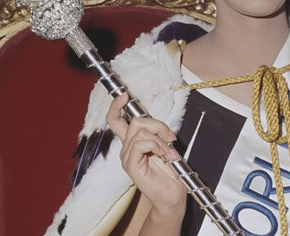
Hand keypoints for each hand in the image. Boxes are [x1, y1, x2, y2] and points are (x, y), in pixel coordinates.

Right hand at [106, 94, 186, 213]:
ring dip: (160, 140)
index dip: (116, 106)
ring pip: (141, 132)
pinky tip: (164, 155)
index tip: (124, 95)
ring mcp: (127, 157)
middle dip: (157, 125)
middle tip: (170, 137)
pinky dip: (157, 146)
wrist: (172, 195)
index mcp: (133, 142)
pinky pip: (142, 144)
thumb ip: (157, 133)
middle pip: (136, 121)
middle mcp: (127, 148)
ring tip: (169, 153)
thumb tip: (158, 124)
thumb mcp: (165, 145)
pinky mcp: (131, 165)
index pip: (116, 120)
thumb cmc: (170, 172)